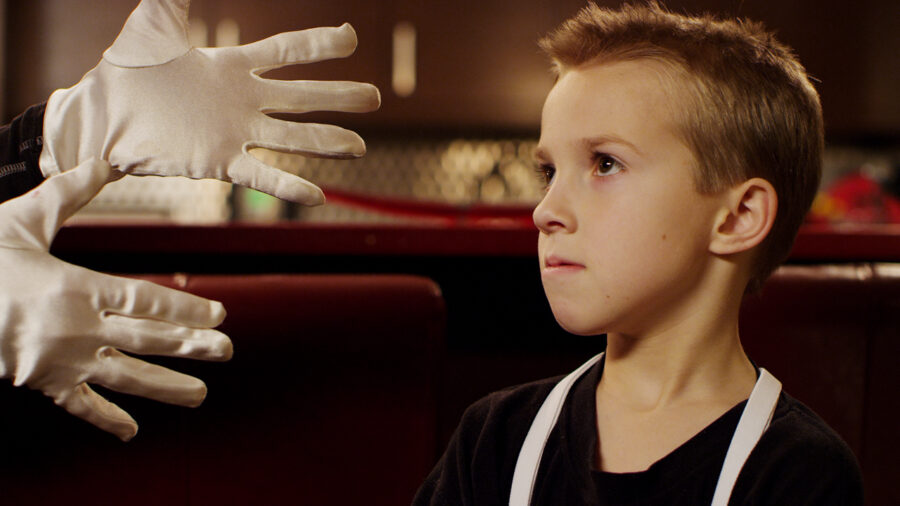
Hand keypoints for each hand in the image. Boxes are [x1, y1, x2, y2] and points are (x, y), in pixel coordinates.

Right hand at [0, 159, 231, 440]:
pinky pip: (78, 405)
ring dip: (165, 387)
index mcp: (75, 286)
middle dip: (191, 346)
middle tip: (228, 352)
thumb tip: (106, 162)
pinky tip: (131, 432)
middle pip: (146, 340)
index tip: (220, 315)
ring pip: (123, 377)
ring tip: (200, 396)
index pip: (145, 301)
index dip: (185, 310)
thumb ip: (68, 193)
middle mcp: (75, 327)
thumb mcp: (22, 218)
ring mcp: (59, 359)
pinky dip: (105, 419)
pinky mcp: (40, 381)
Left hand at [39, 0, 379, 204]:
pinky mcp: (220, 161)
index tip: (350, 38)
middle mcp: (243, 101)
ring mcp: (235, 132)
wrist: (103, 115)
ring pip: (293, 136)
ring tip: (360, 147)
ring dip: (328, 141)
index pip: (286, 52)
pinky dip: (289, 187)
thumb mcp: (155, 21)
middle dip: (340, 96)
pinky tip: (318, 197)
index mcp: (233, 67)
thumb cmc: (127, 69)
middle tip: (375, 98)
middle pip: (303, 96)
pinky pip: (261, 176)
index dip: (319, 45)